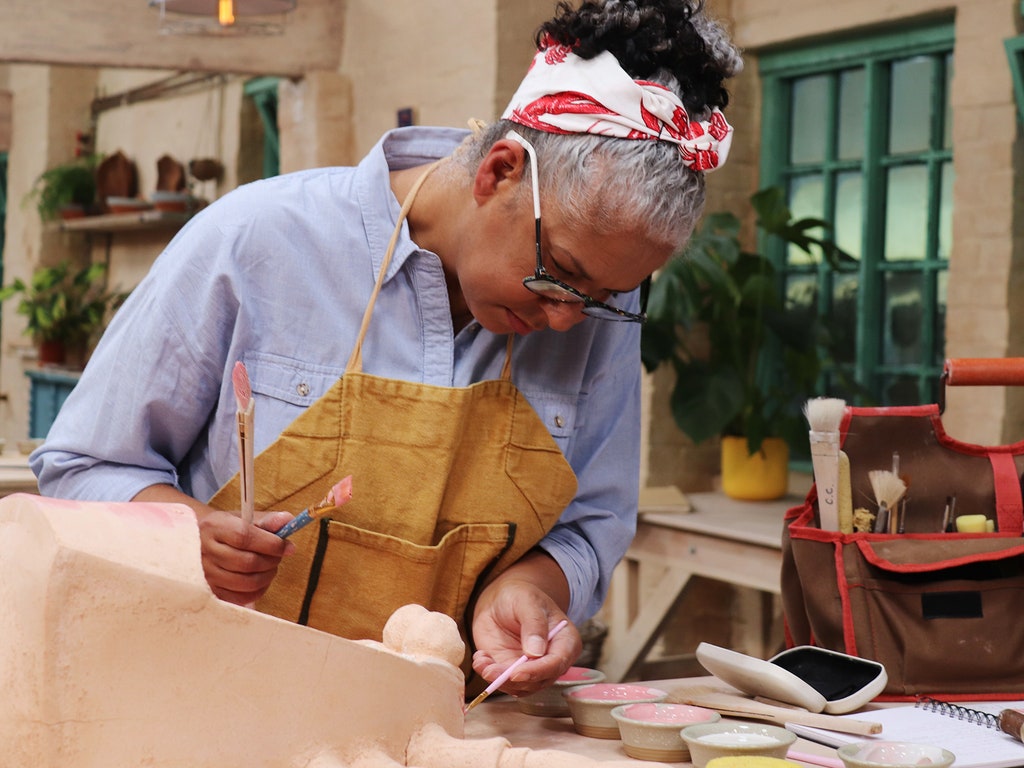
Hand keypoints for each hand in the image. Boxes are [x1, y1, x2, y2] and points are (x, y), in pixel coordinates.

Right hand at [132, 484, 294, 604]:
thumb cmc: (228, 529)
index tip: (287, 546)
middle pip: (247, 562)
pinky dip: (258, 590)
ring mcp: (205, 574)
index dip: (270, 544)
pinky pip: (241, 597)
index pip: (244, 537)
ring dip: (267, 575)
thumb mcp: (244, 518)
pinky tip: (261, 578)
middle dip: (272, 560)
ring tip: (270, 566)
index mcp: (214, 527)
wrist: (201, 543)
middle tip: (279, 556)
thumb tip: (288, 520)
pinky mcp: (210, 592)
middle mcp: (205, 551)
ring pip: (246, 582)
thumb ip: (267, 520)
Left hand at [470, 551, 581, 696]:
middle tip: (490, 670)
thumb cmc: (520, 595)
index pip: (557, 663)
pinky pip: (504, 682)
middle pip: (539, 680)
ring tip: (482, 660)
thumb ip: (534, 624)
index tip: (516, 673)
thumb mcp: (527, 601)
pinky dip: (490, 675)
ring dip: (499, 679)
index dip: (537, 671)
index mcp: (566, 641)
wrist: (502, 601)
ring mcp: (533, 668)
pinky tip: (481, 658)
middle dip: (514, 680)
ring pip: (521, 687)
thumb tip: (535, 652)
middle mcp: (552, 660)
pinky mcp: (514, 672)